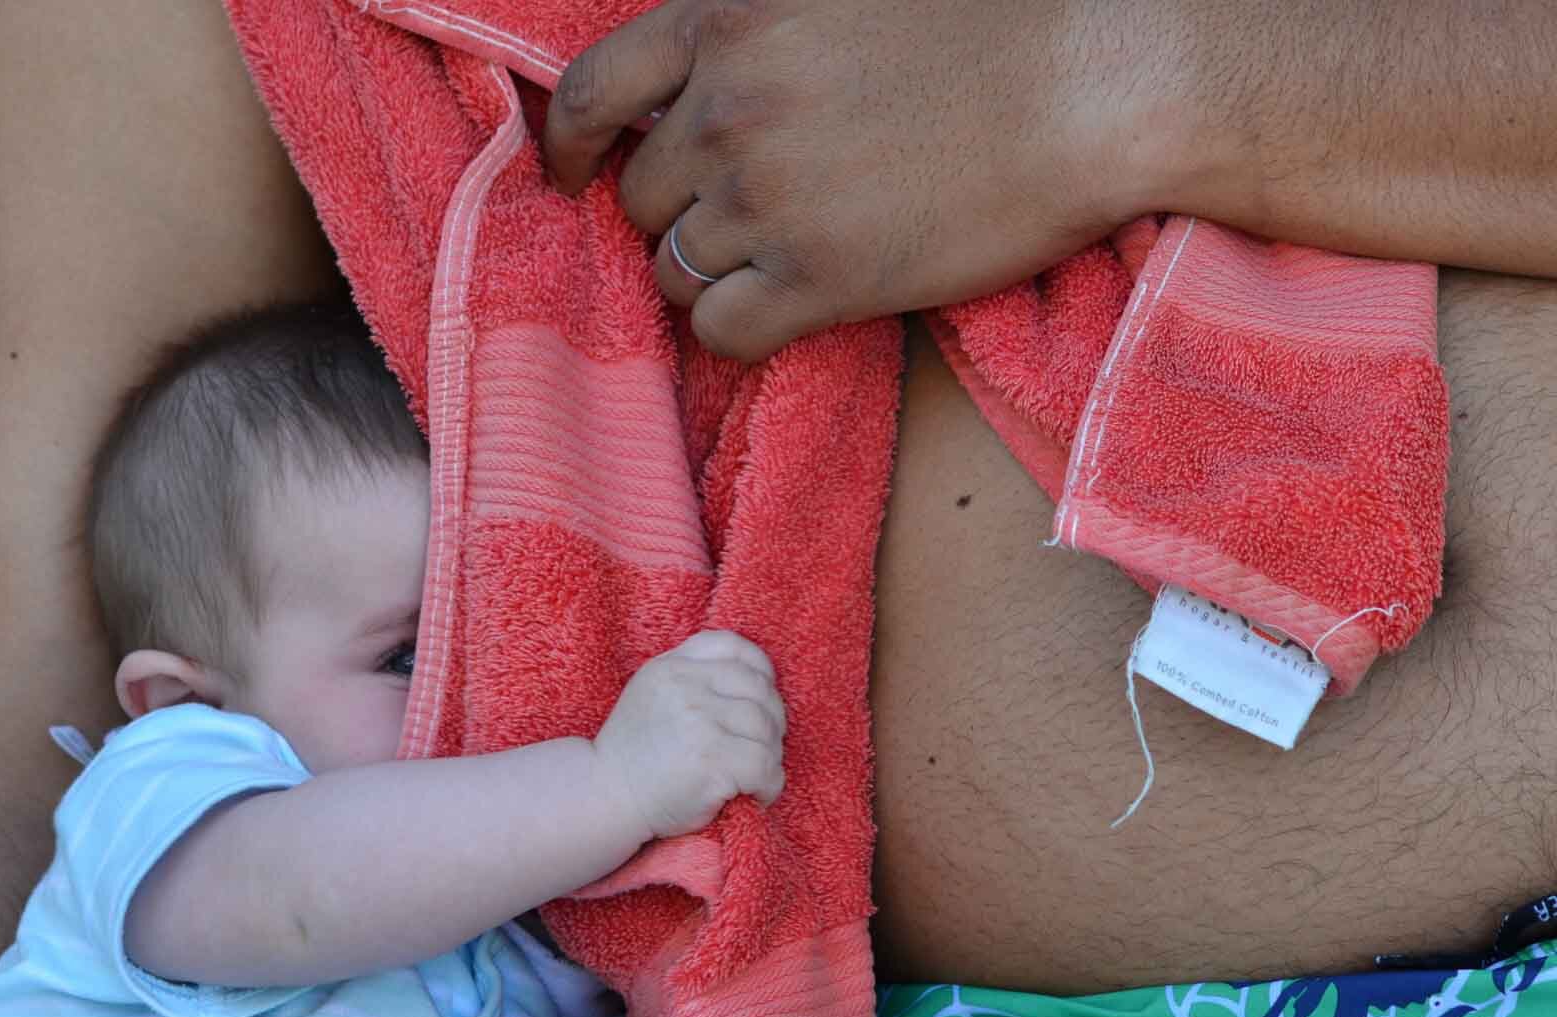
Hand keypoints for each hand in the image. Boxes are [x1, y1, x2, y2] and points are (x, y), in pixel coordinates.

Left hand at [544, 0, 1181, 359]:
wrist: (1100, 83)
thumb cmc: (996, 20)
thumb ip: (760, 16)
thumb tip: (711, 57)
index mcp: (728, 18)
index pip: (590, 91)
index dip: (567, 145)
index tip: (572, 174)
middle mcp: (731, 107)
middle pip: (640, 195)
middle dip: (671, 214)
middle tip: (729, 222)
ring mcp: (771, 198)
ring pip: (674, 270)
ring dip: (707, 276)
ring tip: (771, 264)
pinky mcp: (822, 278)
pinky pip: (721, 332)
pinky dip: (737, 331)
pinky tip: (782, 313)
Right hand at [593, 630, 786, 839]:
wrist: (607, 797)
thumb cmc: (636, 753)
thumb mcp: (651, 693)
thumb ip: (690, 676)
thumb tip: (755, 677)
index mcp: (671, 667)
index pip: (733, 647)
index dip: (760, 671)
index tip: (760, 699)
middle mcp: (685, 687)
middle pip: (759, 691)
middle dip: (771, 721)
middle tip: (759, 749)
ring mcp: (699, 723)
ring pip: (767, 730)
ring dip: (770, 757)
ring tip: (754, 776)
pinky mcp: (713, 761)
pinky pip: (766, 767)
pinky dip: (769, 786)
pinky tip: (753, 795)